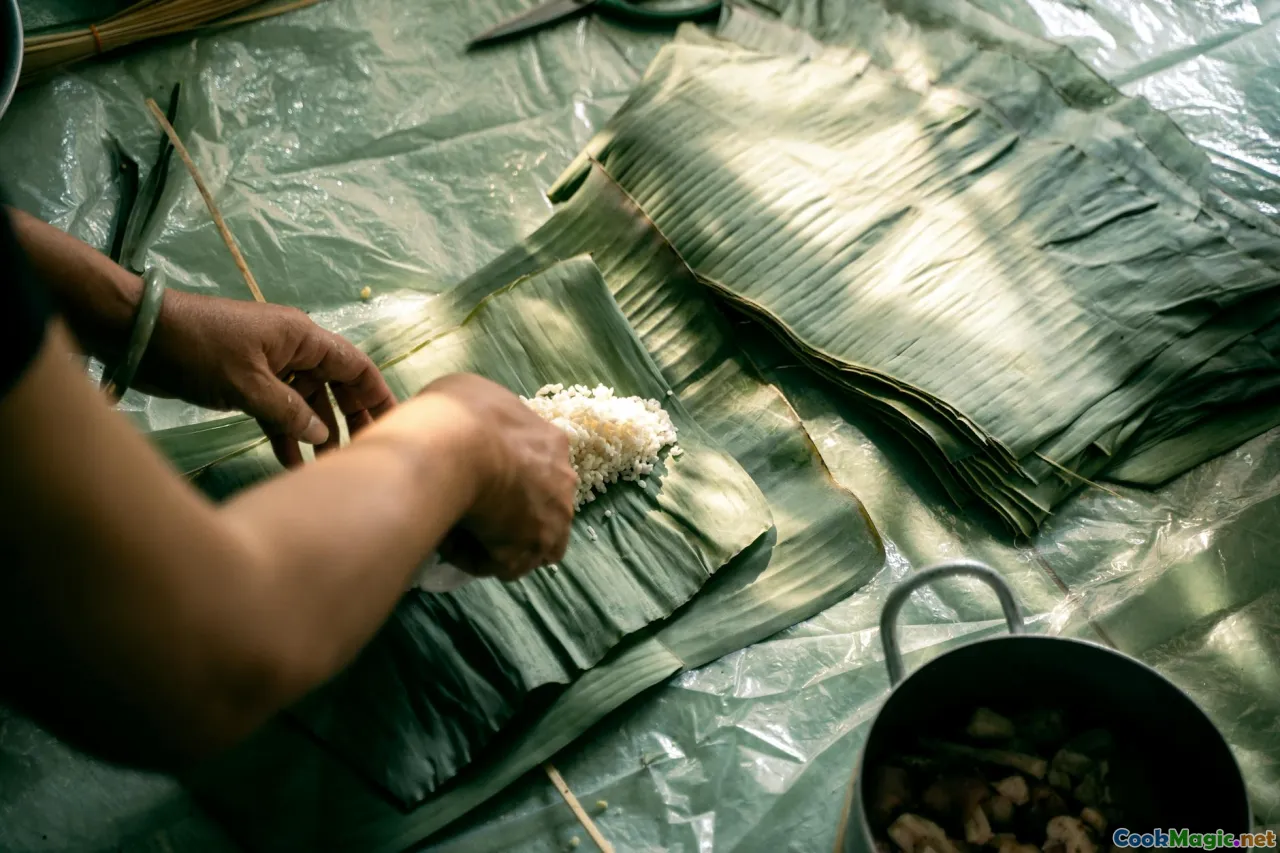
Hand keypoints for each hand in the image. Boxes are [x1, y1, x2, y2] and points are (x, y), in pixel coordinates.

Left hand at [136, 291, 396, 466]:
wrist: (139, 333)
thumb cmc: (199, 349)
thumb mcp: (248, 383)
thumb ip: (289, 412)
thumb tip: (322, 436)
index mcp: (302, 338)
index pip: (355, 366)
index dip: (377, 394)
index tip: (394, 424)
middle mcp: (293, 350)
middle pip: (336, 385)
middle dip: (351, 419)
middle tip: (364, 453)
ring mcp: (270, 366)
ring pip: (307, 401)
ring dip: (317, 432)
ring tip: (327, 466)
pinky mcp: (246, 382)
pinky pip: (278, 409)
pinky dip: (286, 433)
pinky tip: (290, 463)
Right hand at [421, 374, 576, 580]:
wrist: (455, 444)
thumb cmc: (459, 412)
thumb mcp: (473, 393)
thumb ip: (482, 418)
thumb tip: (466, 428)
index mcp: (552, 442)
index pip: (542, 467)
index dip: (513, 477)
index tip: (484, 480)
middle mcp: (562, 481)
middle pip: (542, 506)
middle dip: (514, 513)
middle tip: (473, 510)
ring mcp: (551, 520)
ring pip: (528, 541)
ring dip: (498, 541)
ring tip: (457, 532)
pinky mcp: (527, 552)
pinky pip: (502, 565)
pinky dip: (477, 559)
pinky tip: (450, 544)